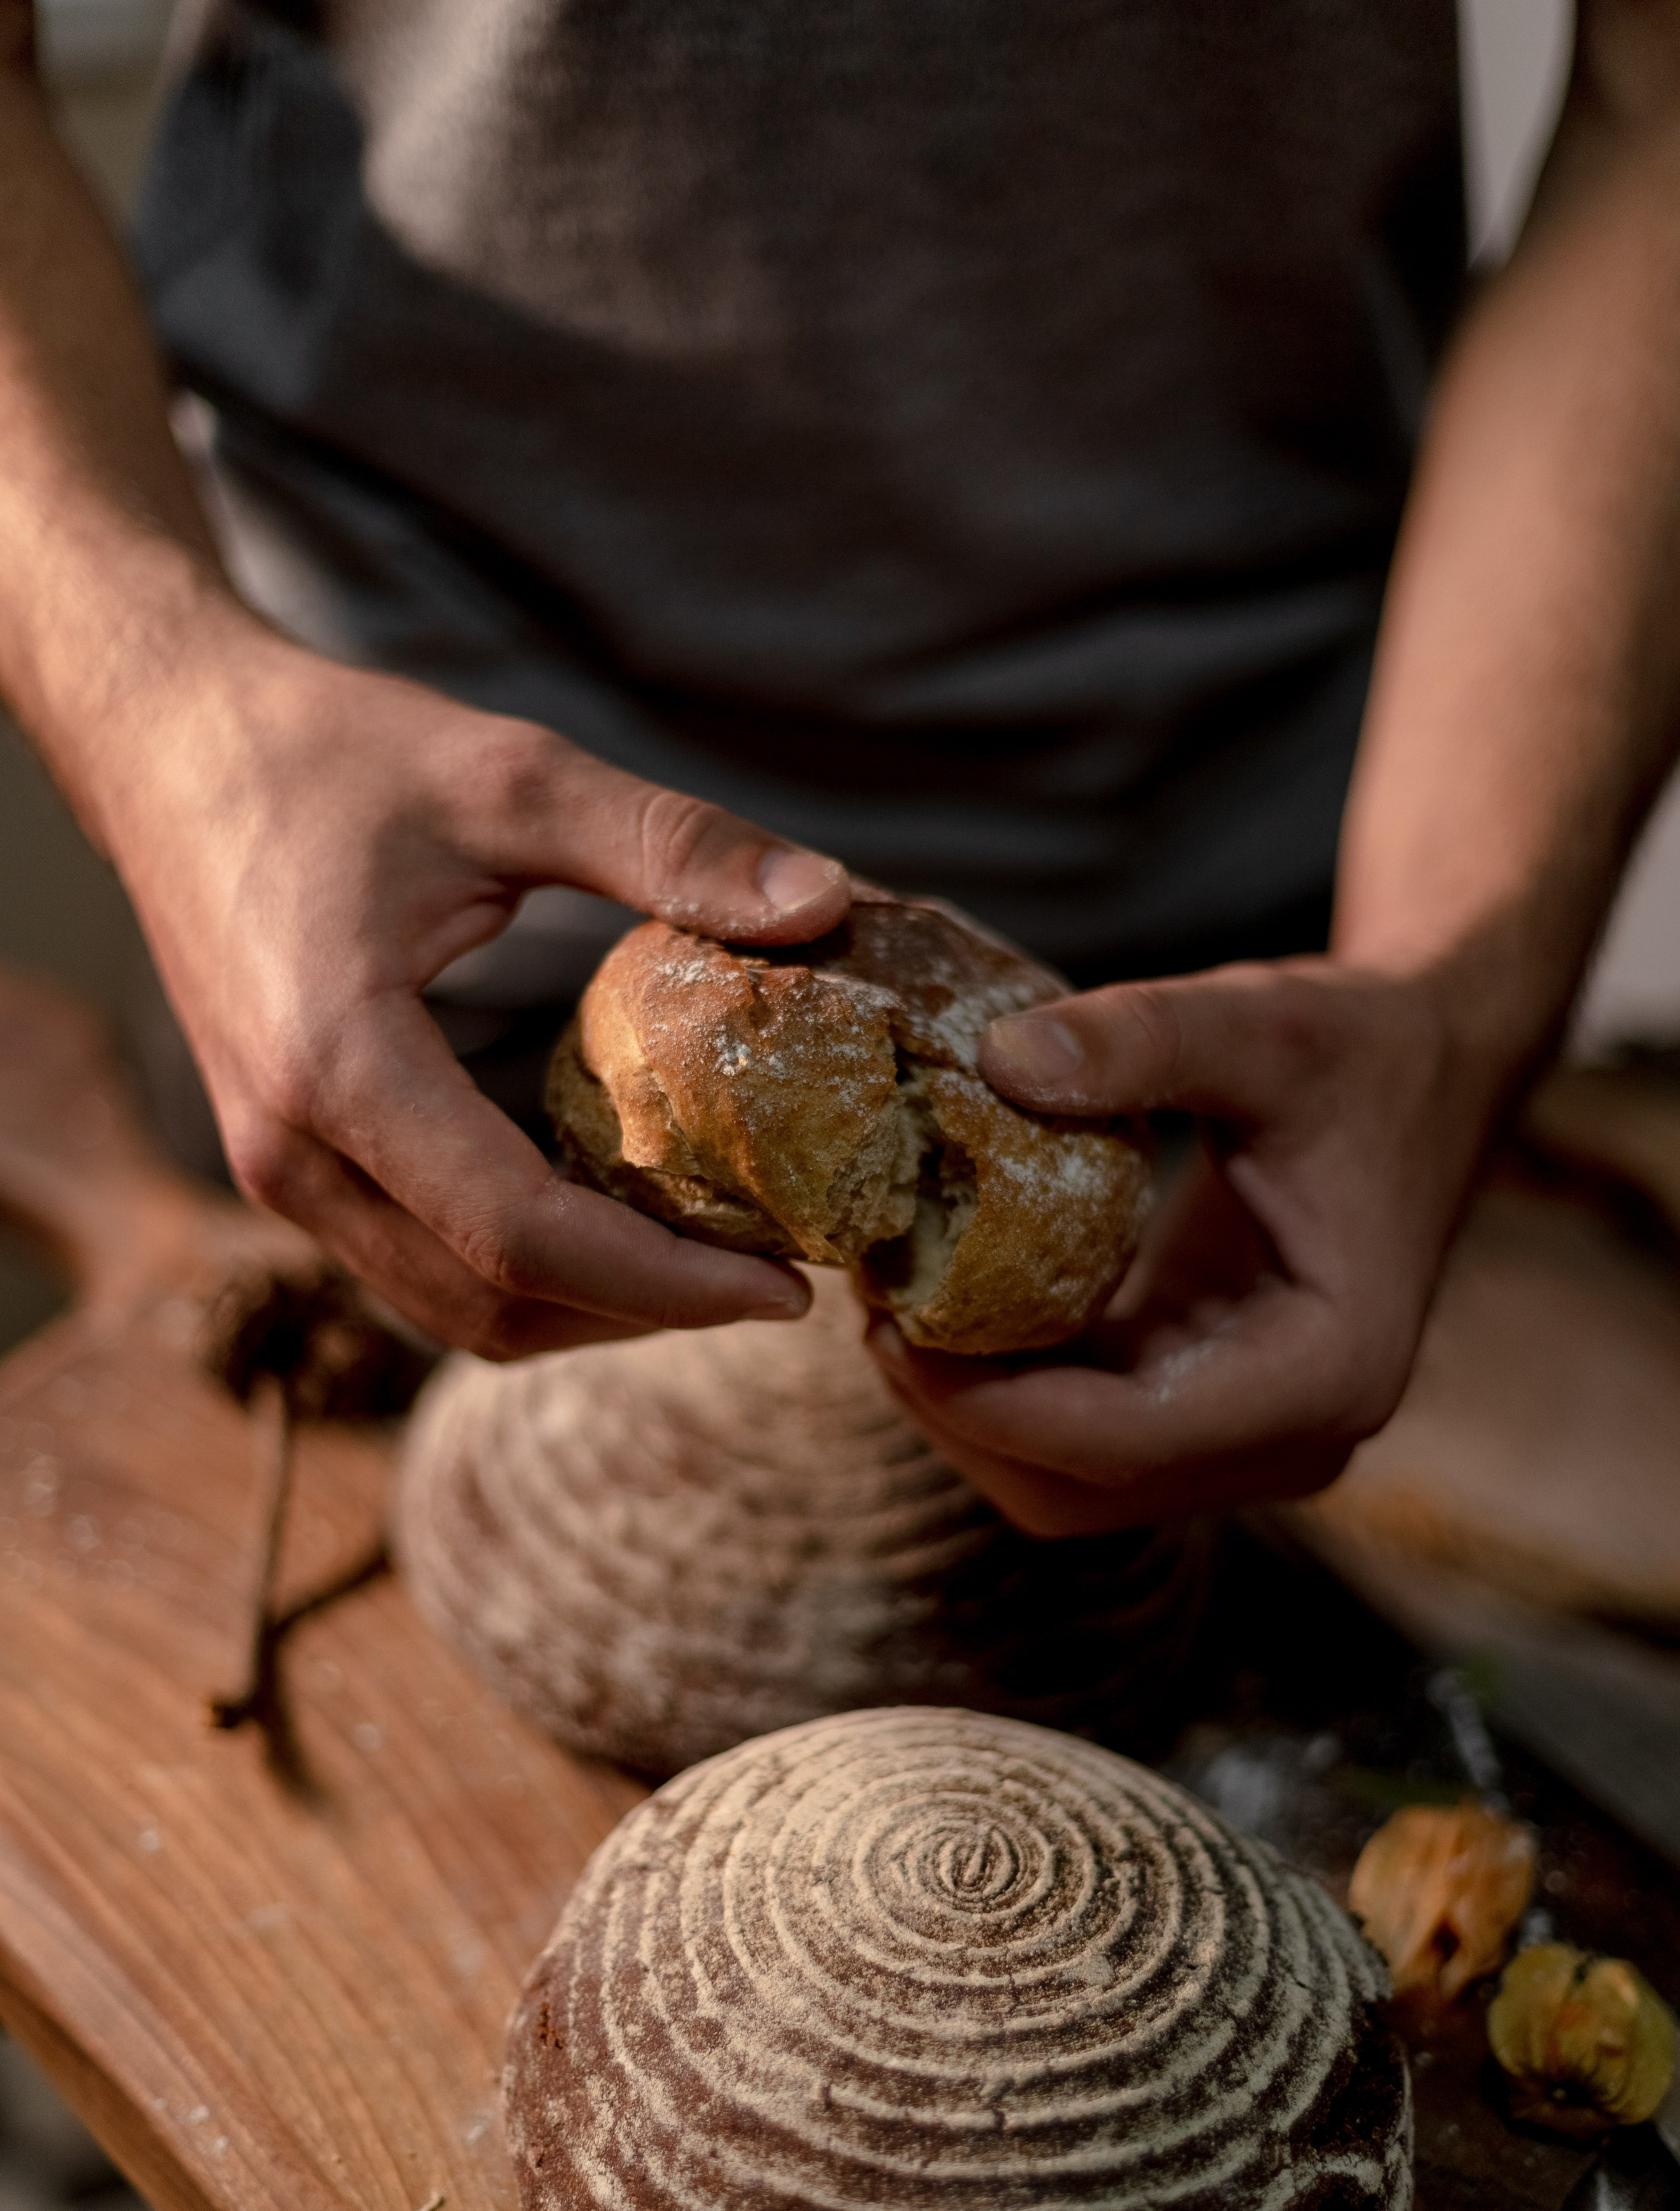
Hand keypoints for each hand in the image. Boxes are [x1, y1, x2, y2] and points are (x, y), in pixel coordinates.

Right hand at [98, 606, 850, 1354]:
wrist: (167, 742)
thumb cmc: (323, 750)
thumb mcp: (509, 774)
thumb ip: (668, 844)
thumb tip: (827, 903)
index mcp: (337, 1068)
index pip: (523, 1240)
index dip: (668, 1287)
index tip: (786, 1289)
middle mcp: (291, 1151)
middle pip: (493, 1307)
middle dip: (643, 1314)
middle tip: (771, 1279)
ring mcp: (278, 1170)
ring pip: (453, 1308)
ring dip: (587, 1307)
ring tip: (710, 1259)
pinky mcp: (288, 1162)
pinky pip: (421, 1264)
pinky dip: (529, 1269)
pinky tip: (617, 1214)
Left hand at [865, 960, 1502, 1533]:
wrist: (1424, 1068)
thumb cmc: (1355, 1046)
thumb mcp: (1259, 1021)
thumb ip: (1141, 1037)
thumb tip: (998, 1058)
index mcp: (1328, 1371)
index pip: (1126, 1440)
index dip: (991, 1404)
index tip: (889, 1323)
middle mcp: (1298, 1436)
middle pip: (1084, 1491)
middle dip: (963, 1419)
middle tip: (869, 1311)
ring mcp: (1253, 1435)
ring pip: (1071, 1485)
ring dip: (971, 1417)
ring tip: (890, 1306)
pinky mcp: (1210, 1408)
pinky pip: (1082, 1439)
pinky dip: (1005, 1392)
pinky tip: (943, 1305)